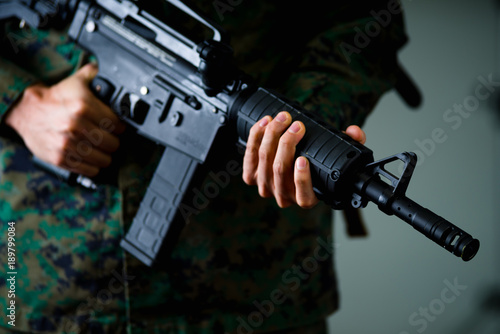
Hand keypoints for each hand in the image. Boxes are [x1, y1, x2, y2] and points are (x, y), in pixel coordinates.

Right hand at [5, 64, 124, 176]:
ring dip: (105, 156)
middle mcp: (76, 126)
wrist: (26, 112)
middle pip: (112, 143)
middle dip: (113, 142)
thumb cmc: (53, 99)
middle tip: (110, 140)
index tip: (118, 128)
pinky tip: (92, 160)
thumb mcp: (73, 82)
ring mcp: (68, 144)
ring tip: (102, 151)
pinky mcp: (61, 158)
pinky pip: (89, 169)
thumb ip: (92, 75)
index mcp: (83, 106)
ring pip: (103, 159)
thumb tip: (104, 69)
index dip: (120, 127)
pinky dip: (94, 166)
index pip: (116, 124)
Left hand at [242, 111, 365, 208]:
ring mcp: (265, 187)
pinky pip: (250, 156)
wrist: (289, 166)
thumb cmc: (315, 164)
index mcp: (306, 199)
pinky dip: (256, 137)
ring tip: (282, 118)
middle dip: (287, 143)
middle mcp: (284, 196)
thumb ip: (351, 145)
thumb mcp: (335, 156)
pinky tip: (265, 124)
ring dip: (272, 135)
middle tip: (296, 124)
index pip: (303, 195)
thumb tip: (355, 132)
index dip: (301, 178)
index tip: (304, 159)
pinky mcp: (251, 176)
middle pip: (280, 170)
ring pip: (264, 160)